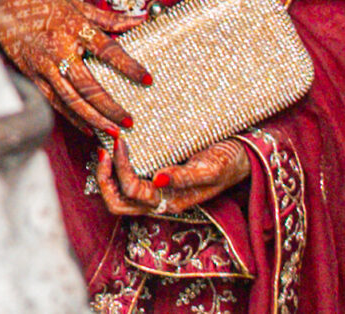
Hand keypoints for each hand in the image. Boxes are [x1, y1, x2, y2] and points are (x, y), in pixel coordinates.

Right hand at [0, 0, 153, 137]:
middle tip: (129, 121)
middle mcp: (59, 48)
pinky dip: (72, 117)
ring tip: (112, 131)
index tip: (148, 79)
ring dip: (93, 118)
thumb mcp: (76, 4)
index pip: (107, 49)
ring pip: (71, 99)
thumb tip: (141, 19)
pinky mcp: (32, 75)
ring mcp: (44, 65)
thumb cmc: (42, 2)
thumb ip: (109, 18)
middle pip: (88, 84)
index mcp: (74, 26)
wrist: (1, 4)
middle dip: (109, 106)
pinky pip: (54, 101)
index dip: (129, 66)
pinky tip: (87, 127)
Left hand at [96, 135, 251, 218]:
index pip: (131, 192)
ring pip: (118, 196)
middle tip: (105, 148)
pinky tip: (117, 147)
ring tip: (107, 147)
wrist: (242, 156)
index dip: (120, 168)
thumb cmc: (228, 162)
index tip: (121, 140)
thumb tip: (157, 178)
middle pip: (117, 204)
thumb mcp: (211, 169)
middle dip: (103, 178)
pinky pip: (126, 182)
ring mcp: (156, 192)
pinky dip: (114, 168)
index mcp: (171, 201)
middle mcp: (159, 200)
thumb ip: (186, 177)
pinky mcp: (156, 180)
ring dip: (106, 174)